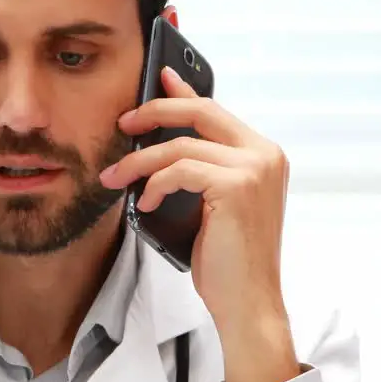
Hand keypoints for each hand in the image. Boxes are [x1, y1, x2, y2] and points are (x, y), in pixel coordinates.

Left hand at [101, 66, 299, 381]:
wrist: (248, 303)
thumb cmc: (228, 262)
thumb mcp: (210, 206)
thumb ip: (198, 170)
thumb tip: (162, 146)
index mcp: (264, 155)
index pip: (216, 111)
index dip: (183, 92)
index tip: (157, 78)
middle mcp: (265, 155)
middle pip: (200, 112)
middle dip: (154, 112)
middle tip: (122, 124)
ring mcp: (255, 168)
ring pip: (180, 145)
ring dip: (139, 162)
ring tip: (115, 178)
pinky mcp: (238, 186)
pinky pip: (179, 170)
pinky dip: (154, 184)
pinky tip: (145, 203)